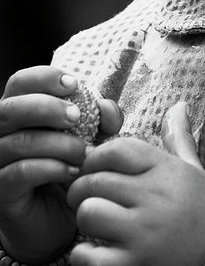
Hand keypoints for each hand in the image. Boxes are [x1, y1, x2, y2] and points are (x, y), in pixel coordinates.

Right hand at [0, 65, 122, 263]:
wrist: (62, 215)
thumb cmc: (74, 166)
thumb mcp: (93, 136)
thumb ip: (101, 118)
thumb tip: (106, 107)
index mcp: (21, 111)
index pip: (20, 83)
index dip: (44, 78)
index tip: (74, 84)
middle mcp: (2, 133)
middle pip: (11, 107)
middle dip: (47, 107)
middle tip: (76, 116)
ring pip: (19, 141)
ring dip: (57, 143)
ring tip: (84, 152)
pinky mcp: (2, 190)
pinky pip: (21, 171)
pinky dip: (51, 167)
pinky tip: (72, 171)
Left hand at [68, 101, 204, 265]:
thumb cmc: (203, 212)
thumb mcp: (194, 171)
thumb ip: (179, 139)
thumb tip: (180, 105)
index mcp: (166, 170)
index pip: (117, 150)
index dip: (95, 156)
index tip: (91, 168)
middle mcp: (154, 197)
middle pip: (96, 181)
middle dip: (82, 189)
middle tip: (85, 198)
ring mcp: (144, 233)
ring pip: (88, 213)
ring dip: (85, 220)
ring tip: (95, 225)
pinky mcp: (133, 265)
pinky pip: (86, 255)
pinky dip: (84, 255)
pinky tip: (97, 252)